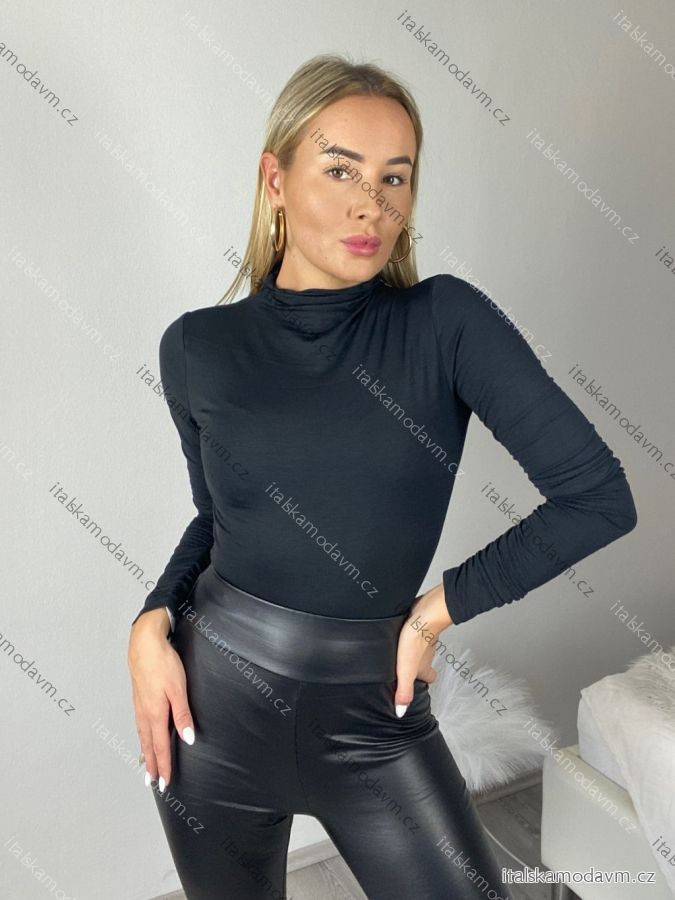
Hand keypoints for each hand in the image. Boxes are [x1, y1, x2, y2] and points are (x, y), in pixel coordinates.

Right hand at [128, 608, 194, 791]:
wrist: (144, 643)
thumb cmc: (163, 663)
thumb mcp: (178, 689)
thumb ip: (182, 715)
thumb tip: (187, 739)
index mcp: (155, 714)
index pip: (160, 747)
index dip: (164, 766)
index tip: (165, 784)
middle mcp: (144, 714)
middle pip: (149, 746)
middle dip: (152, 766)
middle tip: (153, 784)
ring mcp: (140, 706)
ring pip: (142, 736)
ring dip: (146, 753)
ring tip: (147, 767)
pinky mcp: (139, 698)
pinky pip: (140, 725)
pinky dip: (142, 738)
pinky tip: (143, 737)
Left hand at [394, 583, 452, 716]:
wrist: (423, 614)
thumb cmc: (416, 640)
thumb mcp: (406, 671)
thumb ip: (404, 691)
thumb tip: (401, 711)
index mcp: (424, 667)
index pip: (429, 678)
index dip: (424, 681)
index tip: (418, 685)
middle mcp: (427, 653)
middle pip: (425, 662)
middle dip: (417, 666)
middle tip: (407, 669)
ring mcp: (424, 638)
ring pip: (421, 647)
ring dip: (412, 649)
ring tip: (399, 653)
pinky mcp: (417, 625)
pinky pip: (415, 632)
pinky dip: (410, 634)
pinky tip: (399, 633)